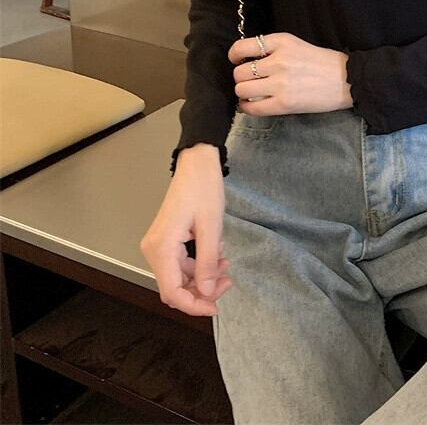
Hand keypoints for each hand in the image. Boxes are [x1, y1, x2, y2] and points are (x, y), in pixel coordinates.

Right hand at [140, 144, 232, 315]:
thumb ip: (208, 263)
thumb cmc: (203, 189)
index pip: (172, 292)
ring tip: (226, 264)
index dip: (194, 305)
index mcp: (161, 248)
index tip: (216, 307)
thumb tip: (208, 292)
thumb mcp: (211, 227)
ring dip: (203, 277)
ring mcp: (158, 245)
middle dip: (201, 291)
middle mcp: (154, 249)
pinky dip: (199, 264)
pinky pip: (181, 263)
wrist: (197, 164)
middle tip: (228, 281)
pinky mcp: (166, 240)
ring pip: (179, 277)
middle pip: (174, 287)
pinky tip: (217, 253)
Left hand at [228, 32, 352, 116]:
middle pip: (239, 72)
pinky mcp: (284, 103)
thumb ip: (272, 50)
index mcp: (282, 42)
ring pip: (242, 89)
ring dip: (244, 93)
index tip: (238, 61)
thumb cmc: (322, 63)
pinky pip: (252, 107)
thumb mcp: (296, 45)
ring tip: (254, 94)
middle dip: (242, 78)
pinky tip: (253, 105)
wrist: (347, 80)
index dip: (235, 56)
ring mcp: (280, 83)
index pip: (242, 47)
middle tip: (252, 81)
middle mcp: (279, 60)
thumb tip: (245, 62)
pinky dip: (247, 107)